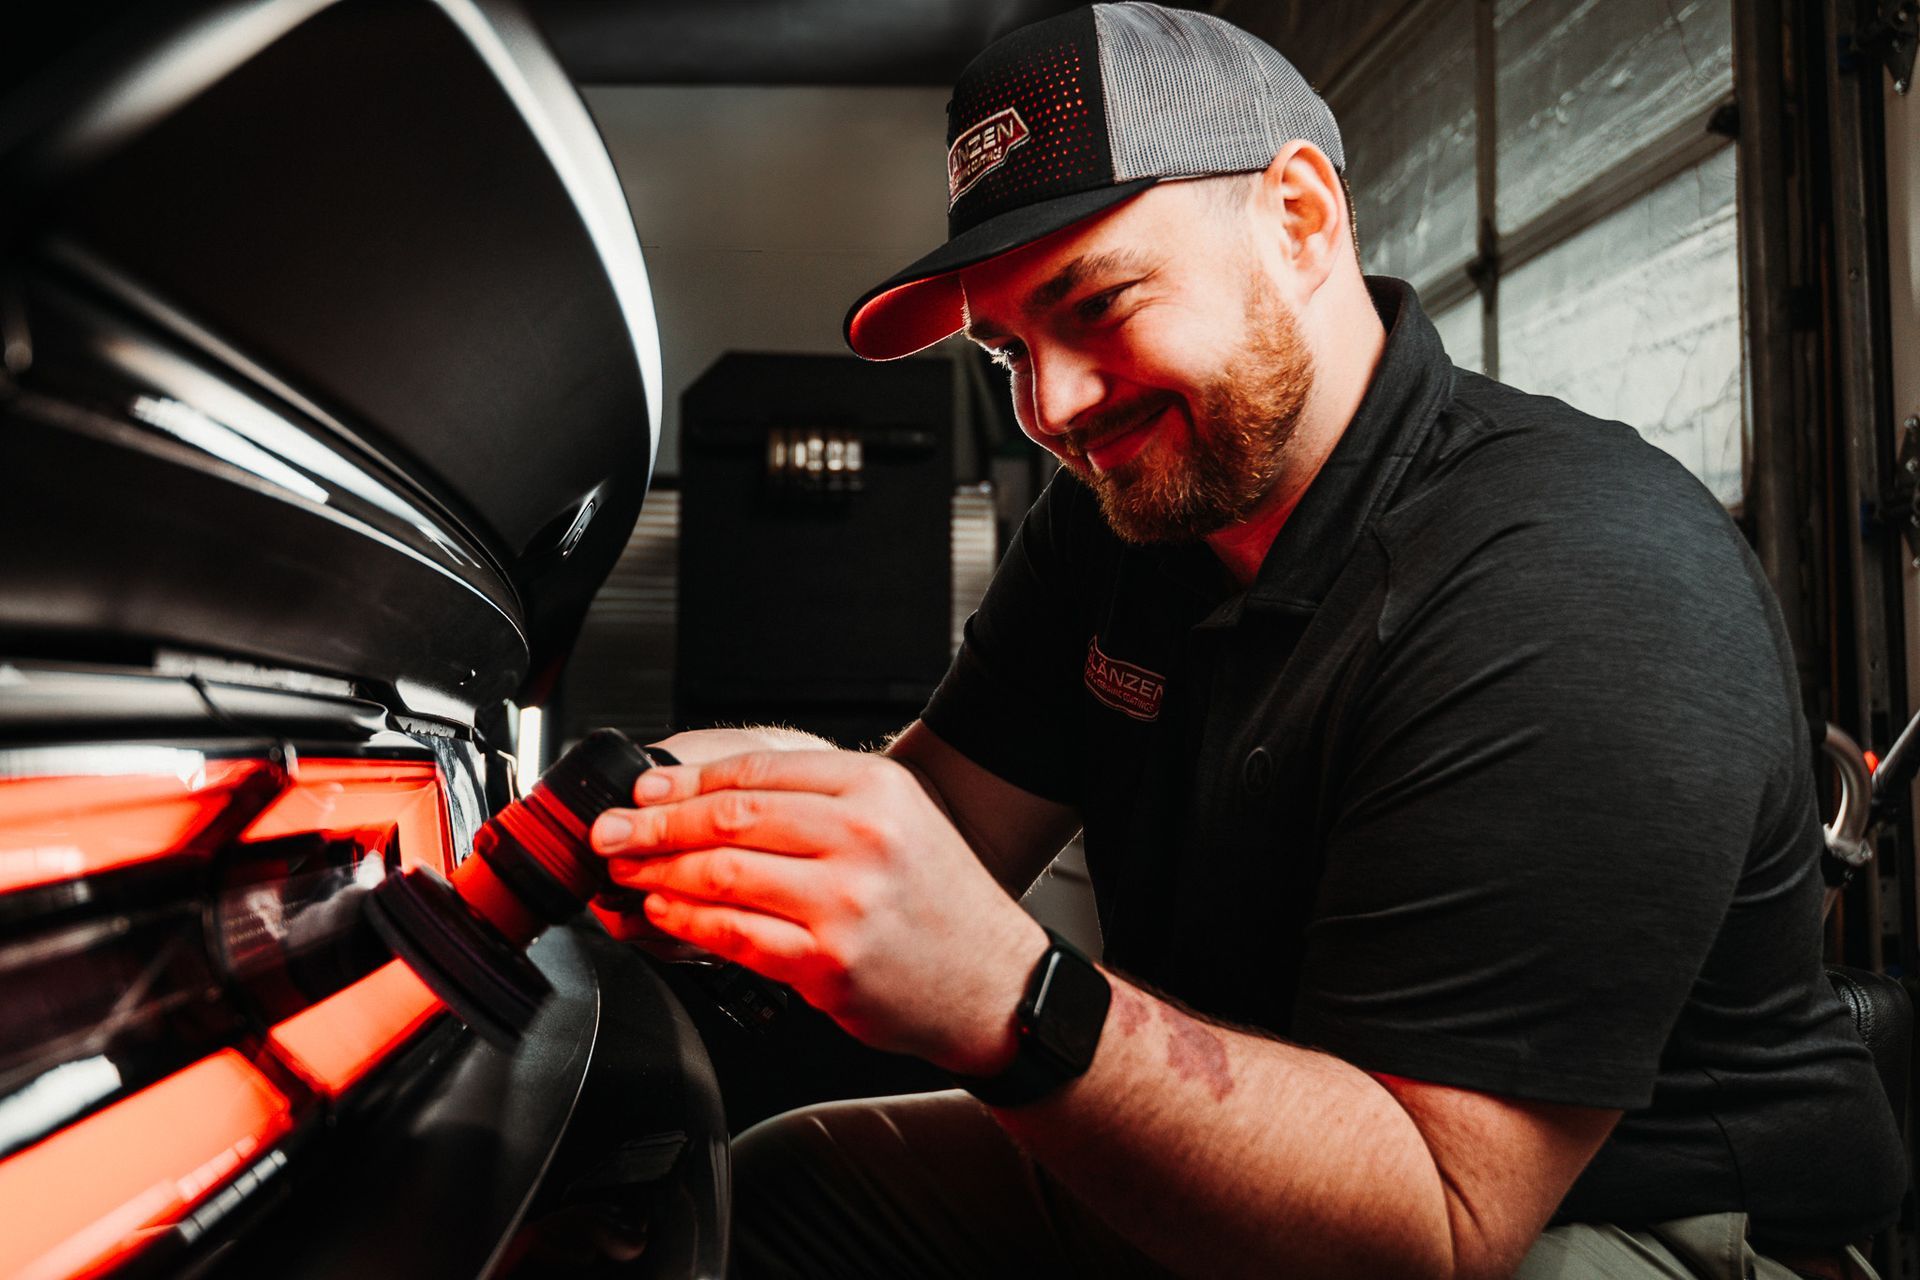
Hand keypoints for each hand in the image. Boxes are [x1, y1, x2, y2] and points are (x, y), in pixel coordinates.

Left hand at [588, 749, 1046, 1074]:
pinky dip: (687, 922)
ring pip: (723, 874)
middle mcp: (862, 836)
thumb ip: (817, 799)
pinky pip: (736, 935)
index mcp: (875, 787)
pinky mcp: (828, 962)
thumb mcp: (898, 818)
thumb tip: (710, 794)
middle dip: (654, 823)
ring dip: (660, 872)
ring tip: (630, 873)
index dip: (684, 780)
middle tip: (614, 831)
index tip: (644, 791)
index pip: (755, 770)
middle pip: (729, 817)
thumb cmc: (939, 901)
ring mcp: (845, 901)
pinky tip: (664, 914)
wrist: (994, 981)